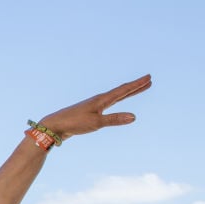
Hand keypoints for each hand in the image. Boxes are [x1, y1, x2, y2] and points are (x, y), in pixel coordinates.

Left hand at [37, 75, 151, 141]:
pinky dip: (117, 101)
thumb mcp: (96, 123)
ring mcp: (94, 106)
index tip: (149, 78)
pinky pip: (108, 105)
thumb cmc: (74, 123)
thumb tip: (134, 117)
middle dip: (136, 87)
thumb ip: (115, 119)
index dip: (137, 85)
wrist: (55, 126)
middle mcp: (99, 100)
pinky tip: (115, 102)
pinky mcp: (90, 113)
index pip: (123, 90)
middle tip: (149, 80)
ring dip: (127, 93)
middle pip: (121, 91)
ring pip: (115, 97)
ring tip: (137, 89)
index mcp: (102, 100)